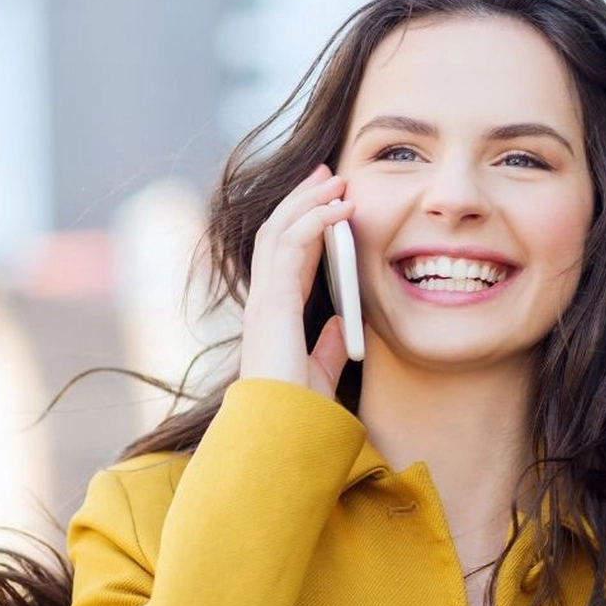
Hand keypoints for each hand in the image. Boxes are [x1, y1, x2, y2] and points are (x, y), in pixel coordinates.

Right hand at [238, 163, 355, 398]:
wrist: (283, 432)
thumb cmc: (297, 412)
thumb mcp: (320, 371)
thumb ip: (328, 345)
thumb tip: (341, 323)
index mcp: (276, 313)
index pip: (288, 254)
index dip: (307, 222)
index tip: (329, 199)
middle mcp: (265, 301)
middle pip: (277, 232)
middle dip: (302, 198)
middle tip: (328, 173)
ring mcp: (265, 299)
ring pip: (279, 231)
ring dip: (309, 201)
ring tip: (336, 180)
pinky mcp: (273, 302)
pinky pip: (290, 247)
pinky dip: (314, 221)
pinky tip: (338, 208)